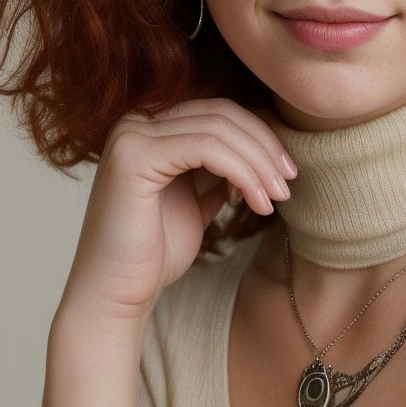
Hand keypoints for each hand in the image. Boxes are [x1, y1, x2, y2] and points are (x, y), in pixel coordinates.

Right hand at [59, 97, 296, 321]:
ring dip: (258, 163)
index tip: (287, 171)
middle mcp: (136, 122)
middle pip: (221, 114)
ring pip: (217, 128)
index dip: (260, 135)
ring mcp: (130, 134)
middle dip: (265, 147)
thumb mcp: (196, 203)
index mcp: (150, 129)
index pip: (218, 112)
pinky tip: (255, 202)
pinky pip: (205, 148)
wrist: (117, 294)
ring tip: (277, 198)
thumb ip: (218, 174)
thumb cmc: (154, 255)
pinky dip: (241, 172)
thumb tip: (259, 153)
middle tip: (289, 183)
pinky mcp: (133, 155)